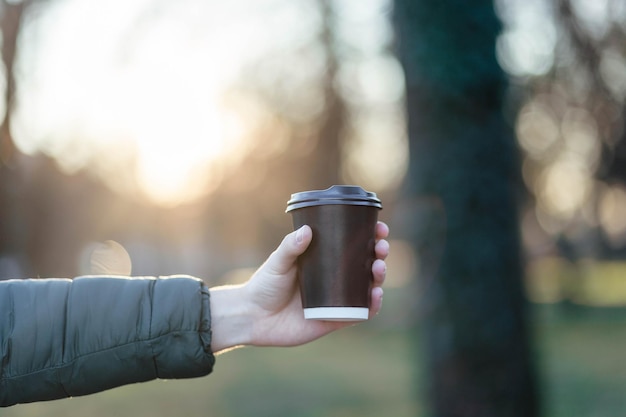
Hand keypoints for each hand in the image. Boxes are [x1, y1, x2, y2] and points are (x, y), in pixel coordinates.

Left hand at [209, 222, 389, 352]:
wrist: (252, 317)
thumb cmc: (264, 286)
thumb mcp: (278, 262)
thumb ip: (291, 247)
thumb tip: (307, 230)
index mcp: (325, 261)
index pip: (354, 246)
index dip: (370, 237)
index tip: (379, 228)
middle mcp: (335, 279)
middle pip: (367, 264)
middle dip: (380, 254)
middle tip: (381, 247)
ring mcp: (337, 300)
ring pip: (368, 287)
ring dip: (380, 277)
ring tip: (378, 268)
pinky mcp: (335, 321)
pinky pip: (361, 313)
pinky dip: (373, 306)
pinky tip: (376, 296)